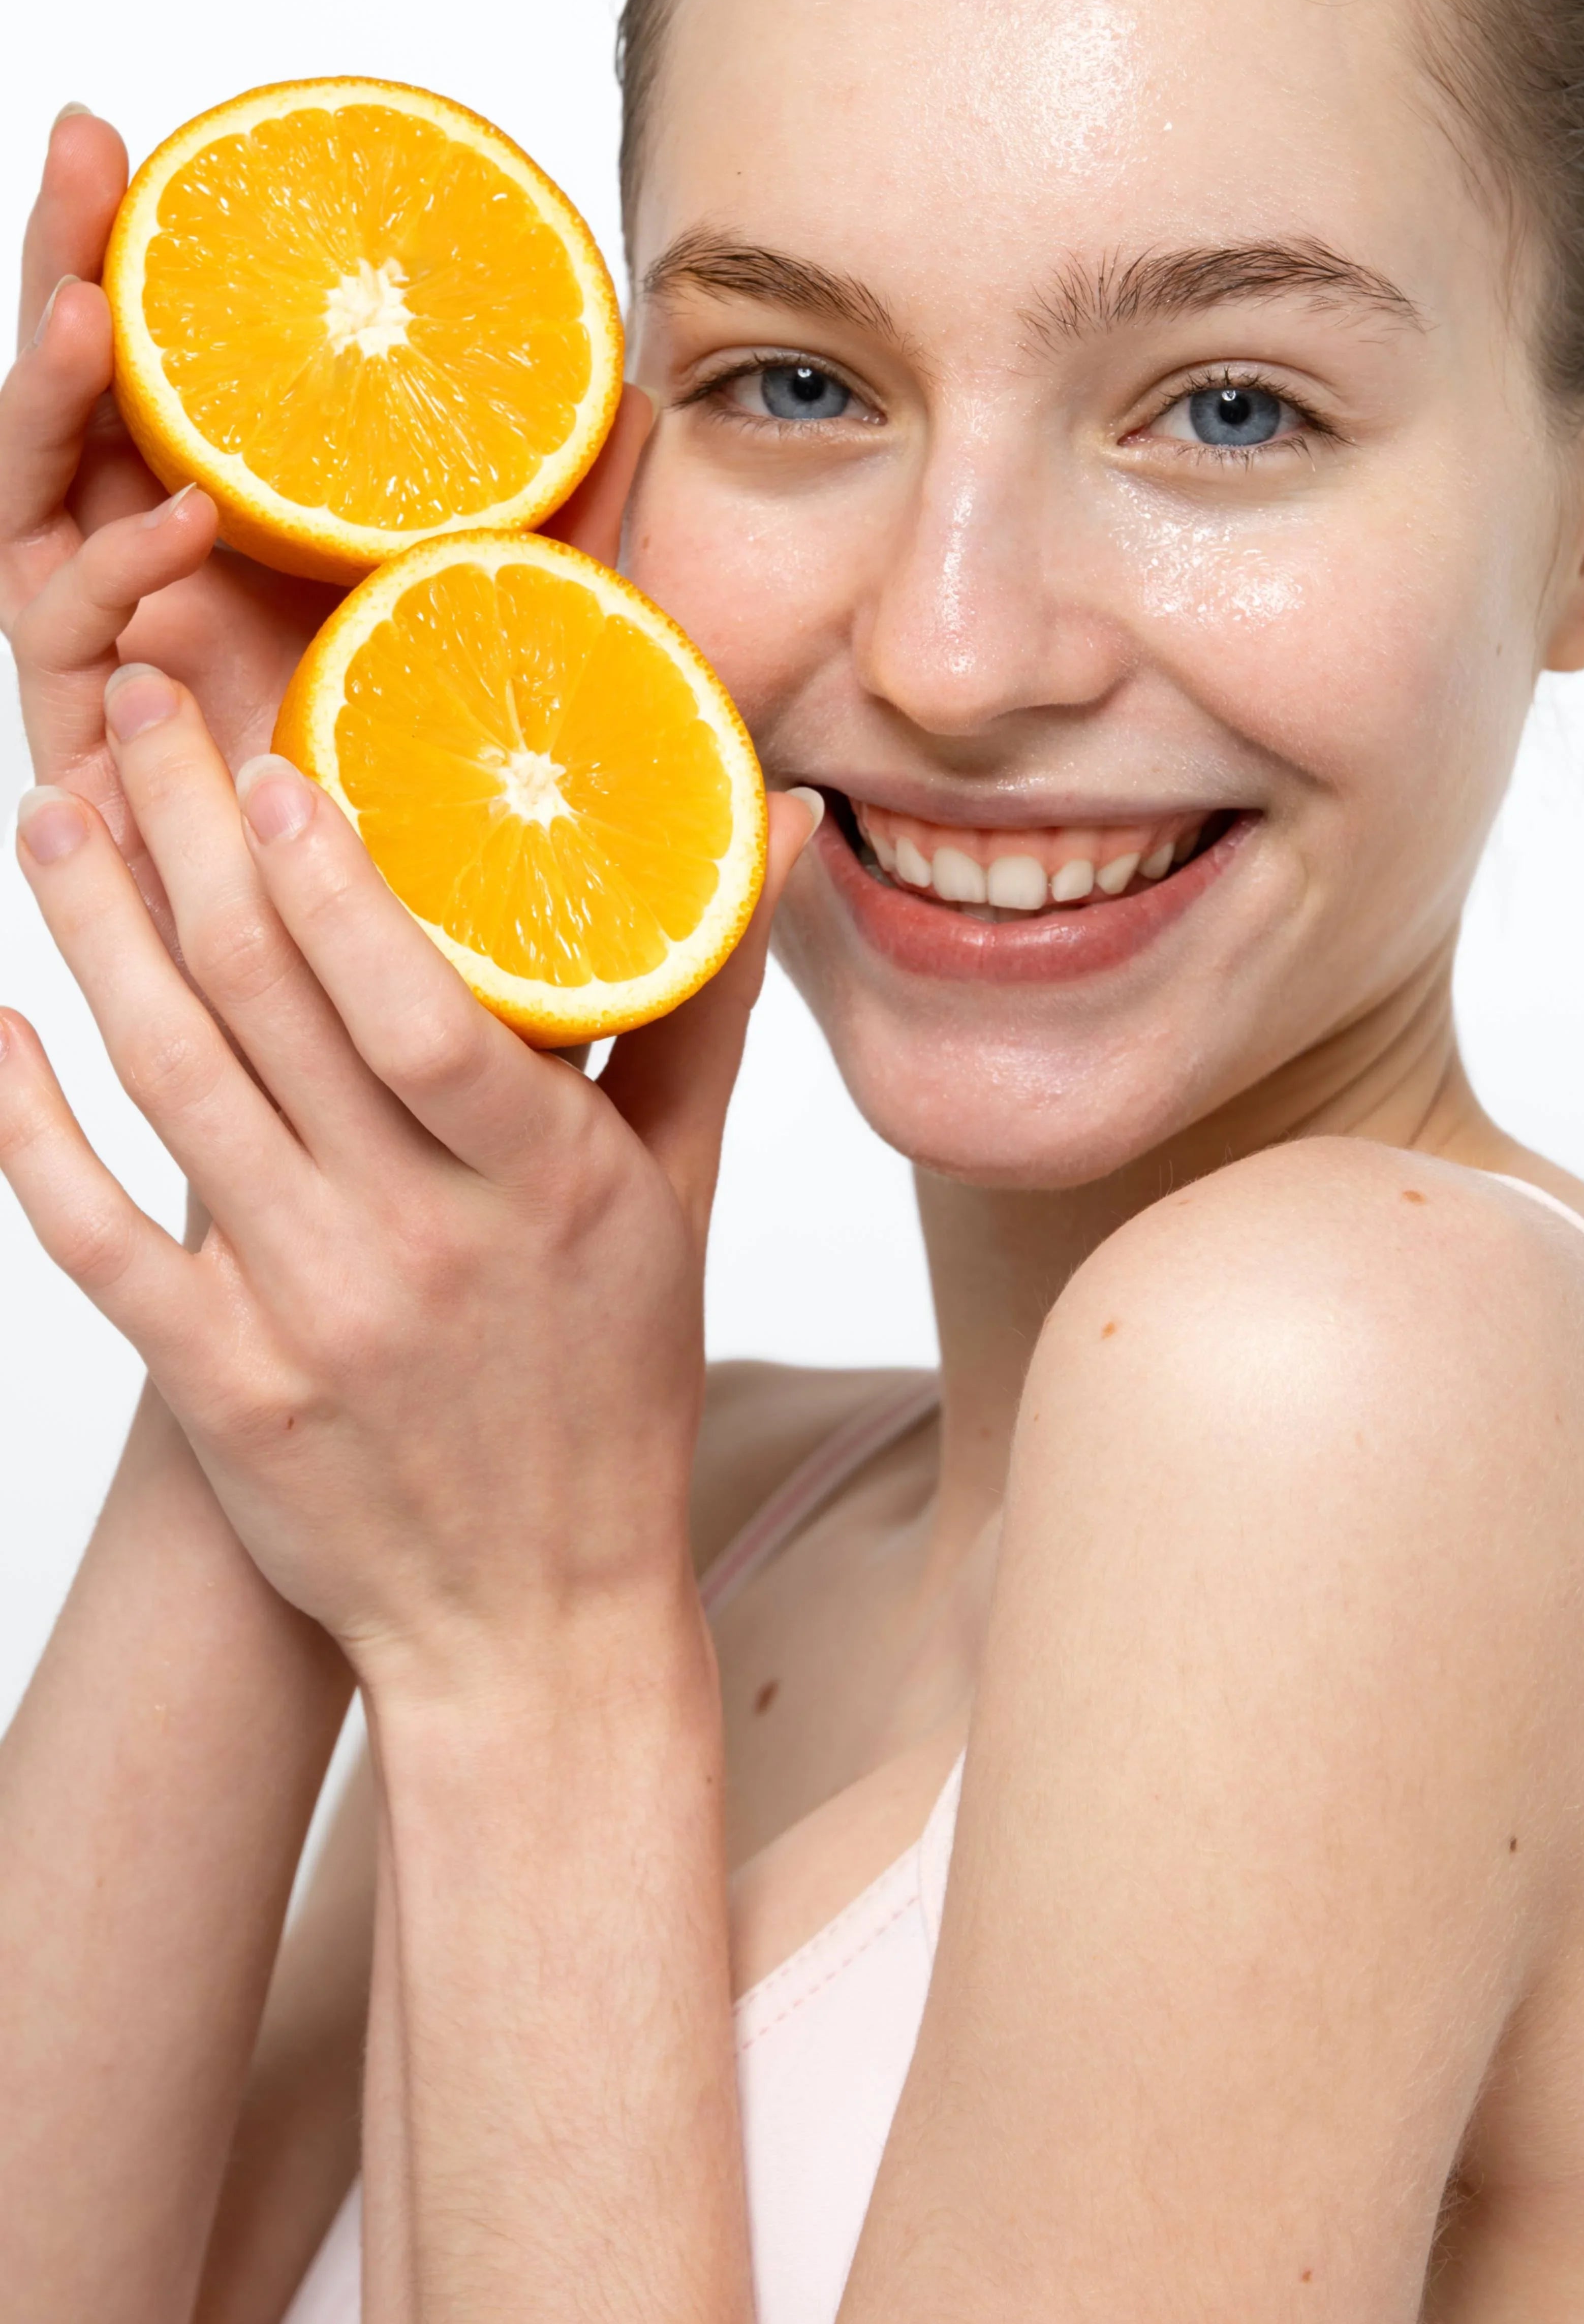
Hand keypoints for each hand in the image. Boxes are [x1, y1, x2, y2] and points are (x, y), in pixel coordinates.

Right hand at [0, 105, 648, 947]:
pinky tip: (182, 517)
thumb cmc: (499, 800)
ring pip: (40, 497)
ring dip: (51, 391)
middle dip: (70, 266)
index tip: (143, 128)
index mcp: (253, 528)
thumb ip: (585, 523)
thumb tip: (646, 387)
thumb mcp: (557, 628)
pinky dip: (114, 570)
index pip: (177, 364)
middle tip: (88, 147)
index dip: (147, 248)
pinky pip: (73, 642)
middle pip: (87, 399)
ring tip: (92, 302)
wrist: (474, 977)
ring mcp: (124, 651)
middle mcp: (167, 574)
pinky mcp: (107, 749)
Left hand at [0, 659, 818, 1692]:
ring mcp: (304, 1320)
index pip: (419, 1009)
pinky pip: (96, 1237)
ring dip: (94, 936)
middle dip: (184, 837)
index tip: (265, 758)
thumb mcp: (678, 1196)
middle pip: (270, 1009)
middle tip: (128, 710)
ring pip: (171, 1090)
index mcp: (542, 1187)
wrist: (530, 1620)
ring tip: (50, 816)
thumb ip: (701, 1006)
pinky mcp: (216, 1389)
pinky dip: (34, 1126)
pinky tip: (1, 1024)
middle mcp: (417, 1247)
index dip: (331, 877)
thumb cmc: (609, 1385)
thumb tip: (761, 825)